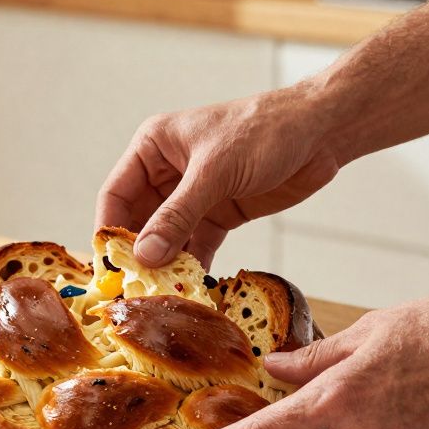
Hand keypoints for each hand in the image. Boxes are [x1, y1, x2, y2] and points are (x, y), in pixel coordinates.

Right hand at [95, 83, 341, 268]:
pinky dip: (192, 267)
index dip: (109, 232)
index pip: (116, 194)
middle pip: (138, 221)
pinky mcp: (220, 214)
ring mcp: (194, 196)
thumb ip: (178, 215)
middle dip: (137, 256)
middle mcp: (167, 173)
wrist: (321, 132)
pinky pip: (196, 246)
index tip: (107, 268)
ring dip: (164, 266)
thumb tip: (145, 255)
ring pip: (167, 238)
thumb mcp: (215, 172)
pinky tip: (189, 291)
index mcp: (154, 148)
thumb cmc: (264, 130)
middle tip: (132, 292)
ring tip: (159, 298)